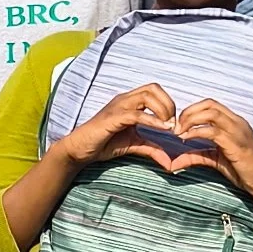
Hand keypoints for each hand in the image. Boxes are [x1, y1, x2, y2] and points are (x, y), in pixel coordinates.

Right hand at [52, 84, 179, 169]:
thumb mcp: (133, 145)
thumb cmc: (103, 144)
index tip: (173, 123)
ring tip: (168, 126)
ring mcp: (118, 107)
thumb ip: (151, 149)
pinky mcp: (113, 118)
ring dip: (162, 110)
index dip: (168, 103)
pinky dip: (152, 121)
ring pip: (146, 96)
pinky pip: (137, 115)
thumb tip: (170, 163)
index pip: (154, 90)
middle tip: (173, 124)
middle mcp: (124, 99)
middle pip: (153, 88)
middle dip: (168, 104)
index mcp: (129, 101)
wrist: (79, 150)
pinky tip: (161, 129)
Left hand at [126, 96, 252, 206]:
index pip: (210, 104)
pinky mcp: (237, 144)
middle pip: (209, 104)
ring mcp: (238, 131)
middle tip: (174, 126)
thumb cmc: (243, 170)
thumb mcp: (215, 160)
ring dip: (190, 120)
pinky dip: (196, 132)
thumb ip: (196, 156)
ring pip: (211, 113)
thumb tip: (173, 163)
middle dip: (188, 112)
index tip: (177, 124)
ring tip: (178, 132)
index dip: (191, 110)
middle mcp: (237, 122)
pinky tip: (186, 140)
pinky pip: (213, 131)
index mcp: (233, 122)